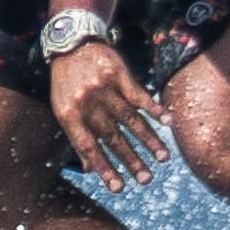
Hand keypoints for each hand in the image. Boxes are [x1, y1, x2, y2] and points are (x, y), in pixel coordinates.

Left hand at [46, 26, 163, 195]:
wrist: (70, 41)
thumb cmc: (66, 81)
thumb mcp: (62, 108)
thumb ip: (76, 137)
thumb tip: (90, 168)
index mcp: (70, 115)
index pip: (88, 147)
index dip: (105, 168)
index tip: (119, 187)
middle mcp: (87, 103)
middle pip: (113, 137)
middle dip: (131, 160)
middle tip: (146, 180)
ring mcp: (104, 88)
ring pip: (130, 120)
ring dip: (148, 140)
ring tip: (163, 158)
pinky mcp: (118, 74)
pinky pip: (139, 95)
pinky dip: (154, 109)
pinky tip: (167, 122)